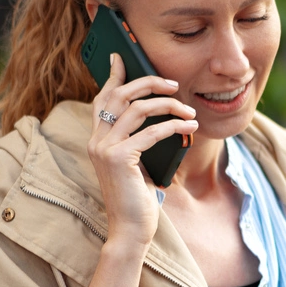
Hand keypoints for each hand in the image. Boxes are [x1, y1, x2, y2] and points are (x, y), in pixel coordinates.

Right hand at [88, 53, 197, 245]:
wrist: (131, 230)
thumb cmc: (137, 198)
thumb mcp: (137, 163)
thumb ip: (139, 140)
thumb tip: (161, 115)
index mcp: (97, 139)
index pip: (103, 98)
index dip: (113, 76)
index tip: (123, 56)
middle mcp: (96, 140)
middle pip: (120, 95)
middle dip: (148, 83)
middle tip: (173, 83)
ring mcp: (105, 149)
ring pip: (137, 109)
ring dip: (168, 105)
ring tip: (189, 109)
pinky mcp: (119, 159)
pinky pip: (151, 132)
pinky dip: (173, 126)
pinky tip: (189, 126)